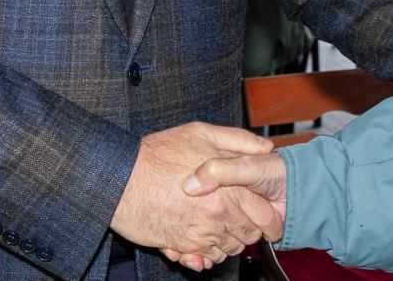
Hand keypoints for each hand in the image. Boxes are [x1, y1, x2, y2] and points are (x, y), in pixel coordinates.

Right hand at [111, 123, 280, 270]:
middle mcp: (218, 214)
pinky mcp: (182, 246)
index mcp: (229, 188)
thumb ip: (238, 141)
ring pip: (228, 250)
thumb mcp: (202, 134)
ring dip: (228, 242)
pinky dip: (208, 254)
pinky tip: (204, 240)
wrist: (122, 178)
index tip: (270, 220)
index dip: (270, 220)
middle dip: (250, 233)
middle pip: (249, 236)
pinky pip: (206, 258)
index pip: (264, 214)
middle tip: (245, 224)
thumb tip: (265, 146)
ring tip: (222, 229)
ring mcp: (200, 232)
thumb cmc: (158, 153)